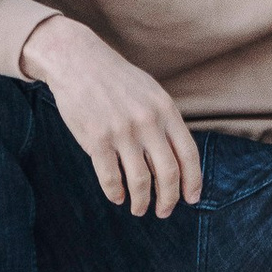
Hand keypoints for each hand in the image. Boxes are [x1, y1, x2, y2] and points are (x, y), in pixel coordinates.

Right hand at [20, 14, 203, 216]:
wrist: (78, 60)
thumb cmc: (116, 79)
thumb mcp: (151, 92)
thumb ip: (165, 121)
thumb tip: (178, 160)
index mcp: (165, 109)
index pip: (189, 154)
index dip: (193, 181)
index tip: (191, 198)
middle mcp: (147, 121)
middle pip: (168, 173)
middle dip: (169, 199)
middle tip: (164, 211)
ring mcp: (122, 131)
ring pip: (140, 182)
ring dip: (142, 202)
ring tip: (139, 209)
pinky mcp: (96, 140)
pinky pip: (111, 179)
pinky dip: (116, 194)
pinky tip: (118, 196)